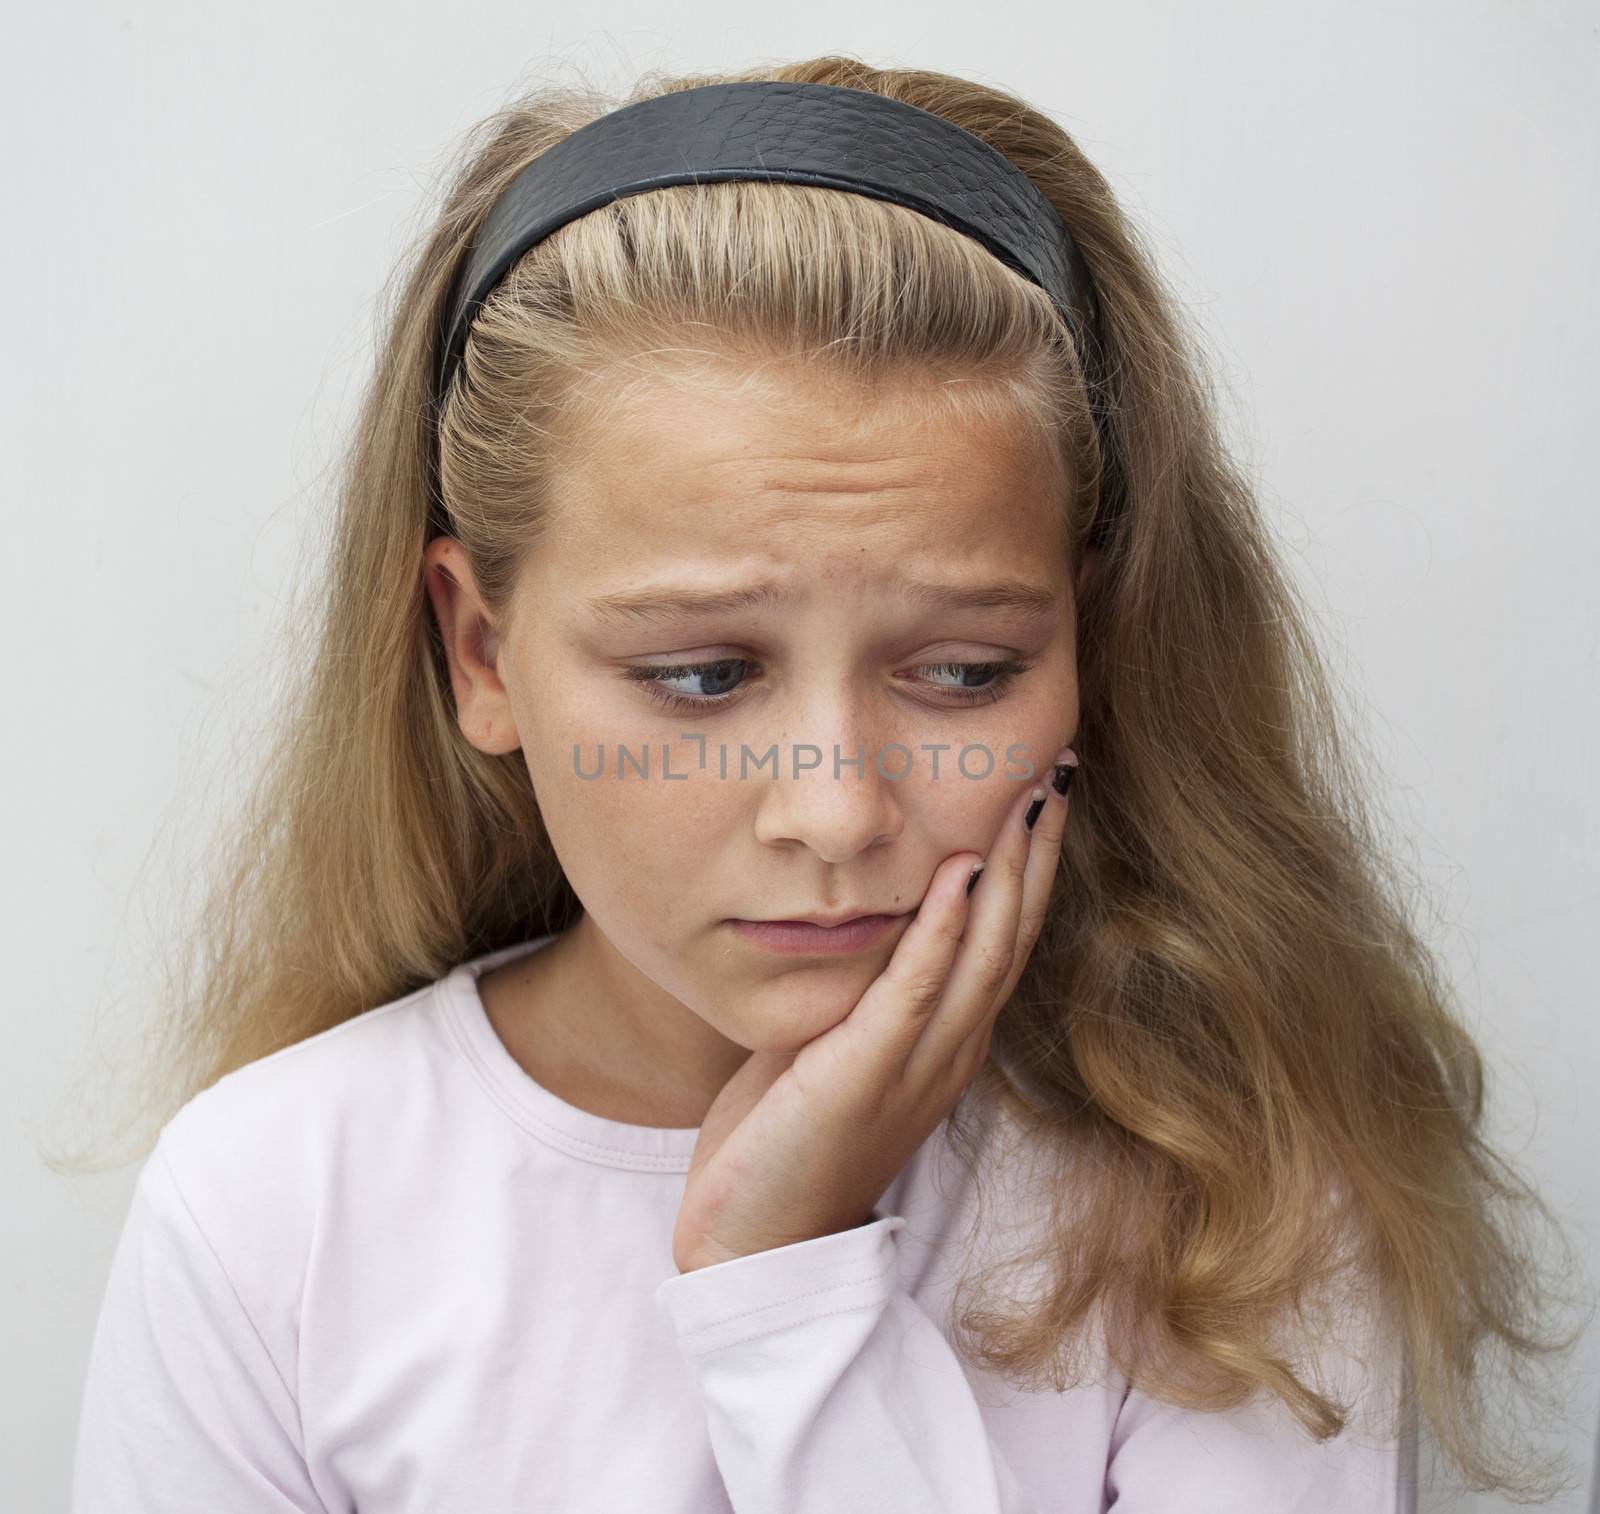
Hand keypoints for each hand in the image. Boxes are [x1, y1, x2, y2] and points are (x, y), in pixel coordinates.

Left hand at [670, 748, 1076, 1273]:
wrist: (753, 1242)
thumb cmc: (788, 1136)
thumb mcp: (834, 1040)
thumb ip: (866, 984)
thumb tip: (867, 908)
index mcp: (947, 1041)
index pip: (1004, 937)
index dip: (1029, 864)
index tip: (1043, 790)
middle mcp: (950, 1050)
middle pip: (1012, 934)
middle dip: (1038, 850)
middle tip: (1061, 768)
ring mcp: (916, 1067)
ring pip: (983, 955)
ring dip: (1009, 873)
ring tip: (1030, 799)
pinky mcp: (866, 1077)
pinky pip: (916, 992)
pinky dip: (942, 929)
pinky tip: (957, 872)